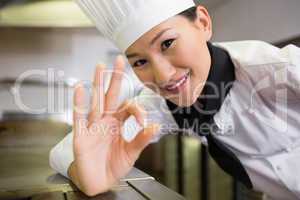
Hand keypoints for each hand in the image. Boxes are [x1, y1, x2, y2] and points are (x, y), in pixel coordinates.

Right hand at [71, 56, 159, 195]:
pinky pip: (79, 117)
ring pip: (96, 101)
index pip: (128, 108)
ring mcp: (93, 126)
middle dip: (115, 78)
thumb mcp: (131, 152)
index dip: (138, 111)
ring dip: (97, 84)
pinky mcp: (81, 136)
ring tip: (100, 67)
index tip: (144, 122)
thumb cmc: (112, 165)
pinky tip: (80, 88)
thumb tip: (155, 125)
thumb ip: (141, 139)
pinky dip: (79, 103)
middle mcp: (105, 121)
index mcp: (118, 123)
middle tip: (119, 60)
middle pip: (110, 96)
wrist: (98, 182)